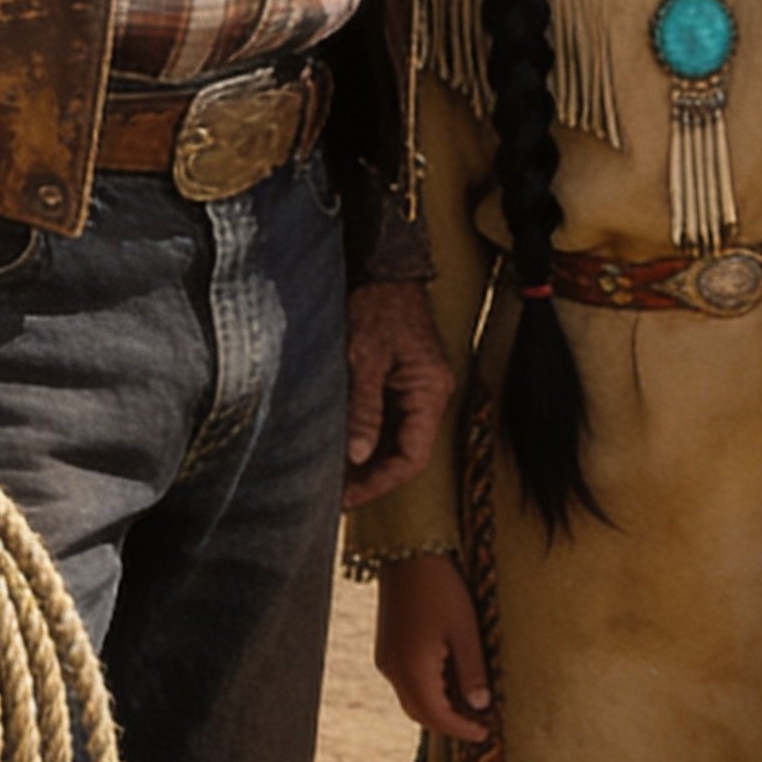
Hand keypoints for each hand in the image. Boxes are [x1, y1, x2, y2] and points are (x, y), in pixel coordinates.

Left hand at [343, 277, 454, 507]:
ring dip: (366, 459)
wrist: (382, 263)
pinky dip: (365, 436)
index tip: (347, 499)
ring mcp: (416, 386)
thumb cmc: (375, 303)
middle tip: (333, 495)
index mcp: (430, 390)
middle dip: (371, 476)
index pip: (411, 457)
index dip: (380, 483)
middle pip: (404, 452)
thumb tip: (357, 457)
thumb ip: (363, 408)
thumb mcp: (363, 356)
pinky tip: (339, 446)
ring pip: (394, 438)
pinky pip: (387, 419)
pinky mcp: (400, 378)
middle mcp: (429, 393)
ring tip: (332, 477)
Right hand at [374, 552, 493, 739]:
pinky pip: (406, 682)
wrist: (407, 551)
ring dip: (438, 708)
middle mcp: (393, 669)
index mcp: (412, 669)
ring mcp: (386, 658)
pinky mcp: (386, 647)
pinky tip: (449, 678)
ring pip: (412, 699)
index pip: (438, 717)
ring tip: (469, 703)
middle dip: (449, 723)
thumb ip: (472, 671)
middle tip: (479, 723)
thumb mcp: (465, 629)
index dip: (463, 729)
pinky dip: (427, 690)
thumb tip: (481, 706)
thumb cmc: (440, 587)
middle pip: (421, 713)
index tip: (486, 733)